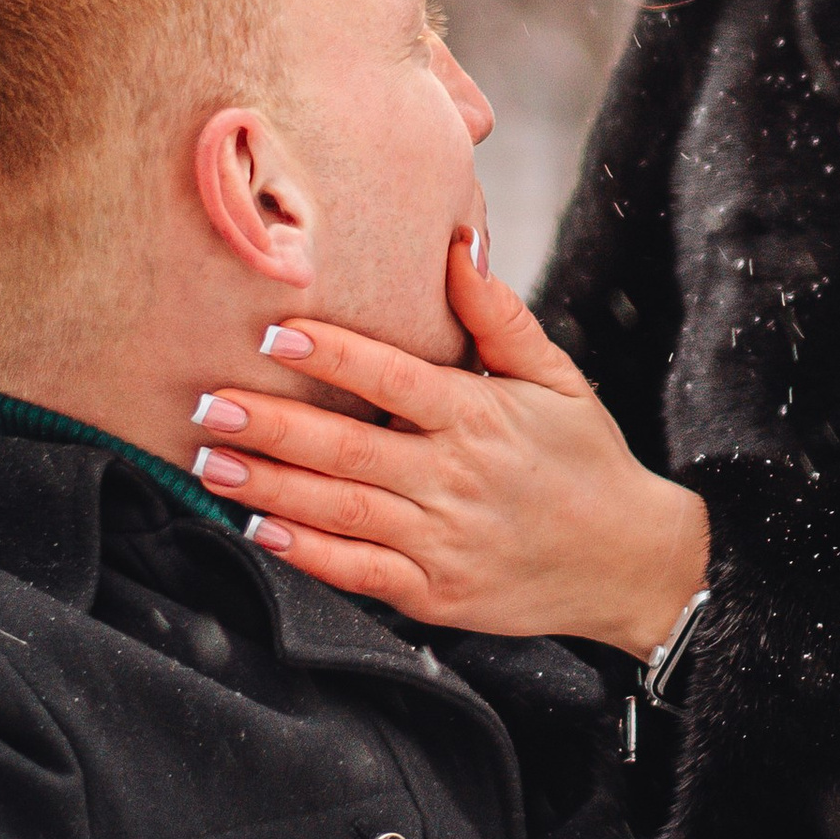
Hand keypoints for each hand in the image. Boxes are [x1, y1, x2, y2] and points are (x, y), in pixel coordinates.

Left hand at [189, 233, 710, 650]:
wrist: (630, 562)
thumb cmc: (585, 458)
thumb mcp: (557, 378)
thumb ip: (498, 317)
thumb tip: (457, 246)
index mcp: (480, 417)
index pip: (393, 378)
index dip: (332, 355)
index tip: (273, 333)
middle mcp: (457, 478)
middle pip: (349, 448)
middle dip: (272, 426)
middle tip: (209, 403)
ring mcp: (445, 541)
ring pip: (342, 510)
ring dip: (270, 487)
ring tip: (209, 463)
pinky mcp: (437, 593)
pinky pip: (359, 571)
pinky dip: (307, 553)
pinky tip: (261, 528)